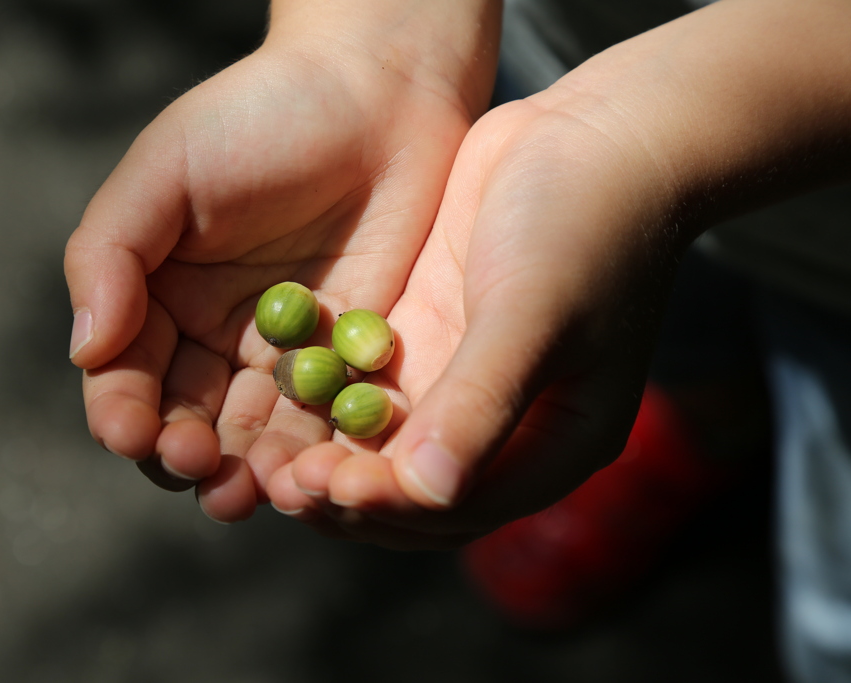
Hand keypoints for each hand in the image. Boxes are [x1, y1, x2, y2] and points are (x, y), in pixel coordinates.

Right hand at [65, 3, 499, 520]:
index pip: (126, 376)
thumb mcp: (166, 170)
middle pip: (189, 421)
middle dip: (186, 455)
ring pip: (258, 435)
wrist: (378, 95)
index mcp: (157, 301)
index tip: (131, 432)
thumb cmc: (258, 119)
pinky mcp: (350, 361)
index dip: (123, 412)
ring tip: (251, 496)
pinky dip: (319, 452)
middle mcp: (215, 340)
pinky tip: (316, 473)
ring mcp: (285, 356)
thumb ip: (111, 253)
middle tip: (199, 471)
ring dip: (251, 473)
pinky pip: (329, 420)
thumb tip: (85, 350)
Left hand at [266, 0, 850, 548]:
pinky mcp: (423, 339)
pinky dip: (323, 402)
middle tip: (275, 481)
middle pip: (409, 490)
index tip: (327, 489)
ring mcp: (456, 382)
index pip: (458, 507)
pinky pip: (363, 389)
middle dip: (346, 493)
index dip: (390, 508)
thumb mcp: (535, 313)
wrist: (591, 135)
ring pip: (378, 446)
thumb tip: (425, 491)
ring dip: (324, 456)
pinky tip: (274, 395)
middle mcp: (500, 427)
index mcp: (551, 446)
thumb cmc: (584, 225)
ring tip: (260, 456)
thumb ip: (480, 403)